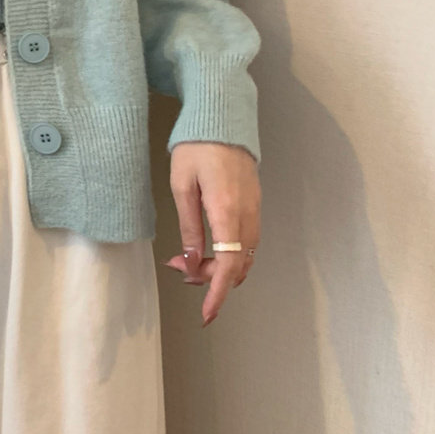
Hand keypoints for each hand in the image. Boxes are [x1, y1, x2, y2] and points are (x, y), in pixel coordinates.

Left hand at [161, 141, 260, 326]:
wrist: (221, 119)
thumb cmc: (196, 148)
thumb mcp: (182, 186)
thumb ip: (188, 227)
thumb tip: (190, 262)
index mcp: (227, 212)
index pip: (227, 266)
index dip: (217, 293)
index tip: (207, 314)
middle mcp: (247, 215)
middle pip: (237, 266)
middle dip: (210, 278)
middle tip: (178, 267)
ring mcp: (255, 210)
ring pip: (244, 256)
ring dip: (219, 267)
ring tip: (187, 258)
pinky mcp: (256, 204)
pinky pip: (248, 242)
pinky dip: (230, 253)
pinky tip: (207, 246)